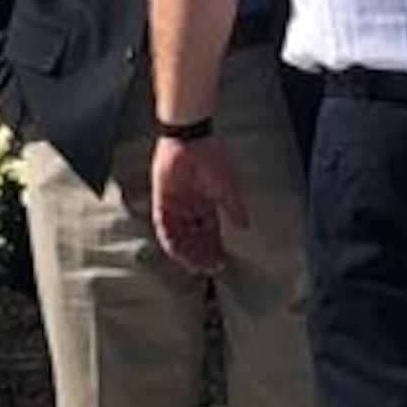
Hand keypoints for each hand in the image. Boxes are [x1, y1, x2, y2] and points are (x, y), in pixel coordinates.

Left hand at [150, 136, 247, 271]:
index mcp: (207, 201)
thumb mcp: (228, 185)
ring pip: (179, 235)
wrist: (190, 137)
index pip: (210, 232)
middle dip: (201, 254)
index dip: (214, 248)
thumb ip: (234, 207)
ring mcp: (175, 203)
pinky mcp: (161, 199)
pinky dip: (170, 240)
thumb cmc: (212, 154)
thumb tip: (245, 226)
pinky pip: (163, 226)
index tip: (220, 263)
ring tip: (194, 265)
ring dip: (186, 251)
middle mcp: (190, 205)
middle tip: (207, 269)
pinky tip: (178, 252)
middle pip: (194, 237)